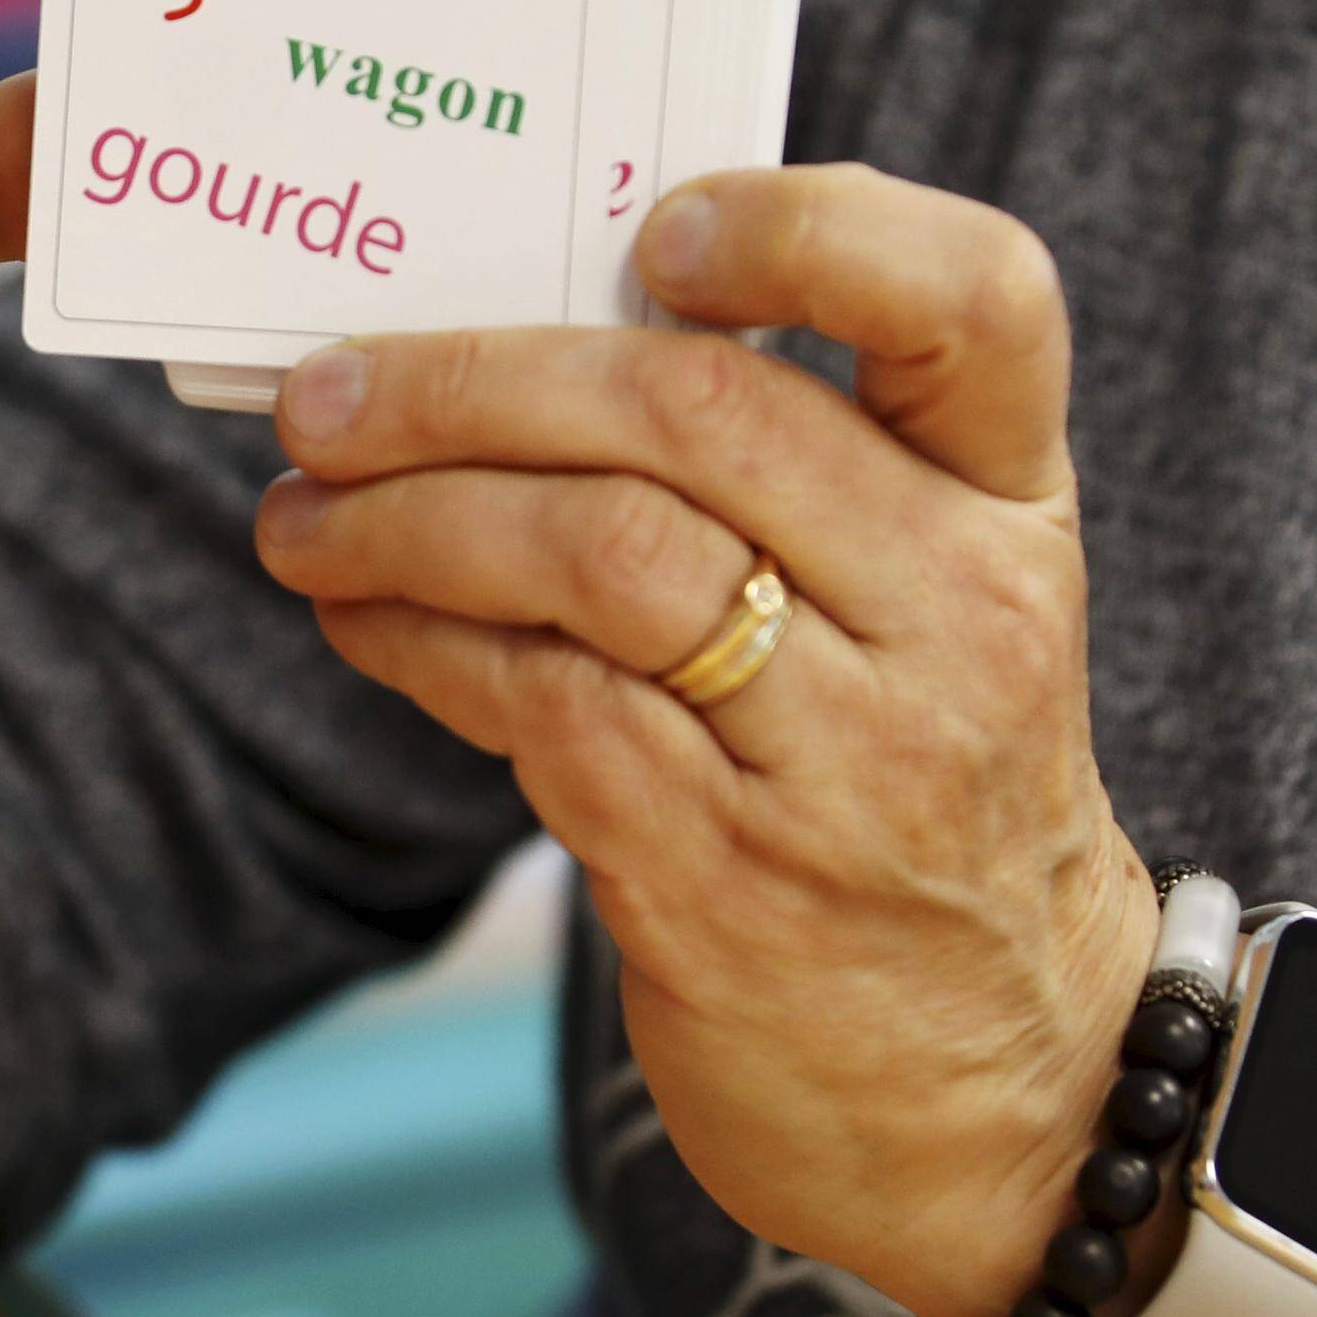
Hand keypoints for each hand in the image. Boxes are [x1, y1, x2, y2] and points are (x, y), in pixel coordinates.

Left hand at [246, 164, 1153, 1316]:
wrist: (1009, 1091)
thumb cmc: (913, 796)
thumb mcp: (923, 613)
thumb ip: (786, 477)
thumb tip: (501, 347)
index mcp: (1012, 509)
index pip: (977, 298)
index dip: (812, 227)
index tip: (655, 226)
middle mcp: (959, 614)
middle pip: (696, 411)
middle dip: (470, 383)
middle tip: (329, 396)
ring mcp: (853, 755)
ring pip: (596, 551)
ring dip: (408, 516)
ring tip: (305, 515)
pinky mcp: (735, 882)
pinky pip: (542, 706)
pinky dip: (420, 643)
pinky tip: (362, 620)